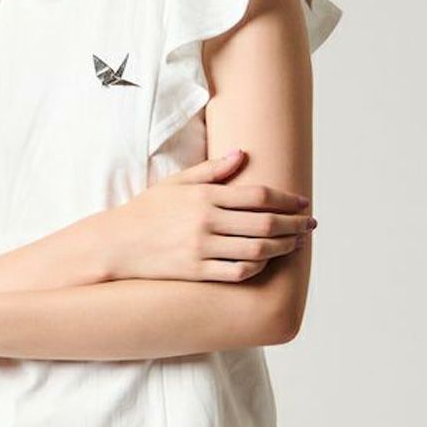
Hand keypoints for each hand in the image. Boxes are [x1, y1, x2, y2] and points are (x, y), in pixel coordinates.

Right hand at [110, 150, 314, 282]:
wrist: (117, 244)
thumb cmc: (147, 210)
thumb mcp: (176, 183)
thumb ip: (211, 171)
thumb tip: (242, 155)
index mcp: (204, 196)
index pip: (258, 195)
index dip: (286, 199)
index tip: (303, 202)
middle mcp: (206, 222)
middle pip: (264, 223)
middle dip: (294, 224)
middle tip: (309, 224)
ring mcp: (202, 249)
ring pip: (256, 249)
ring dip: (283, 247)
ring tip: (295, 243)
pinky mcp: (197, 272)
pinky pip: (238, 272)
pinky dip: (258, 267)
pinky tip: (266, 262)